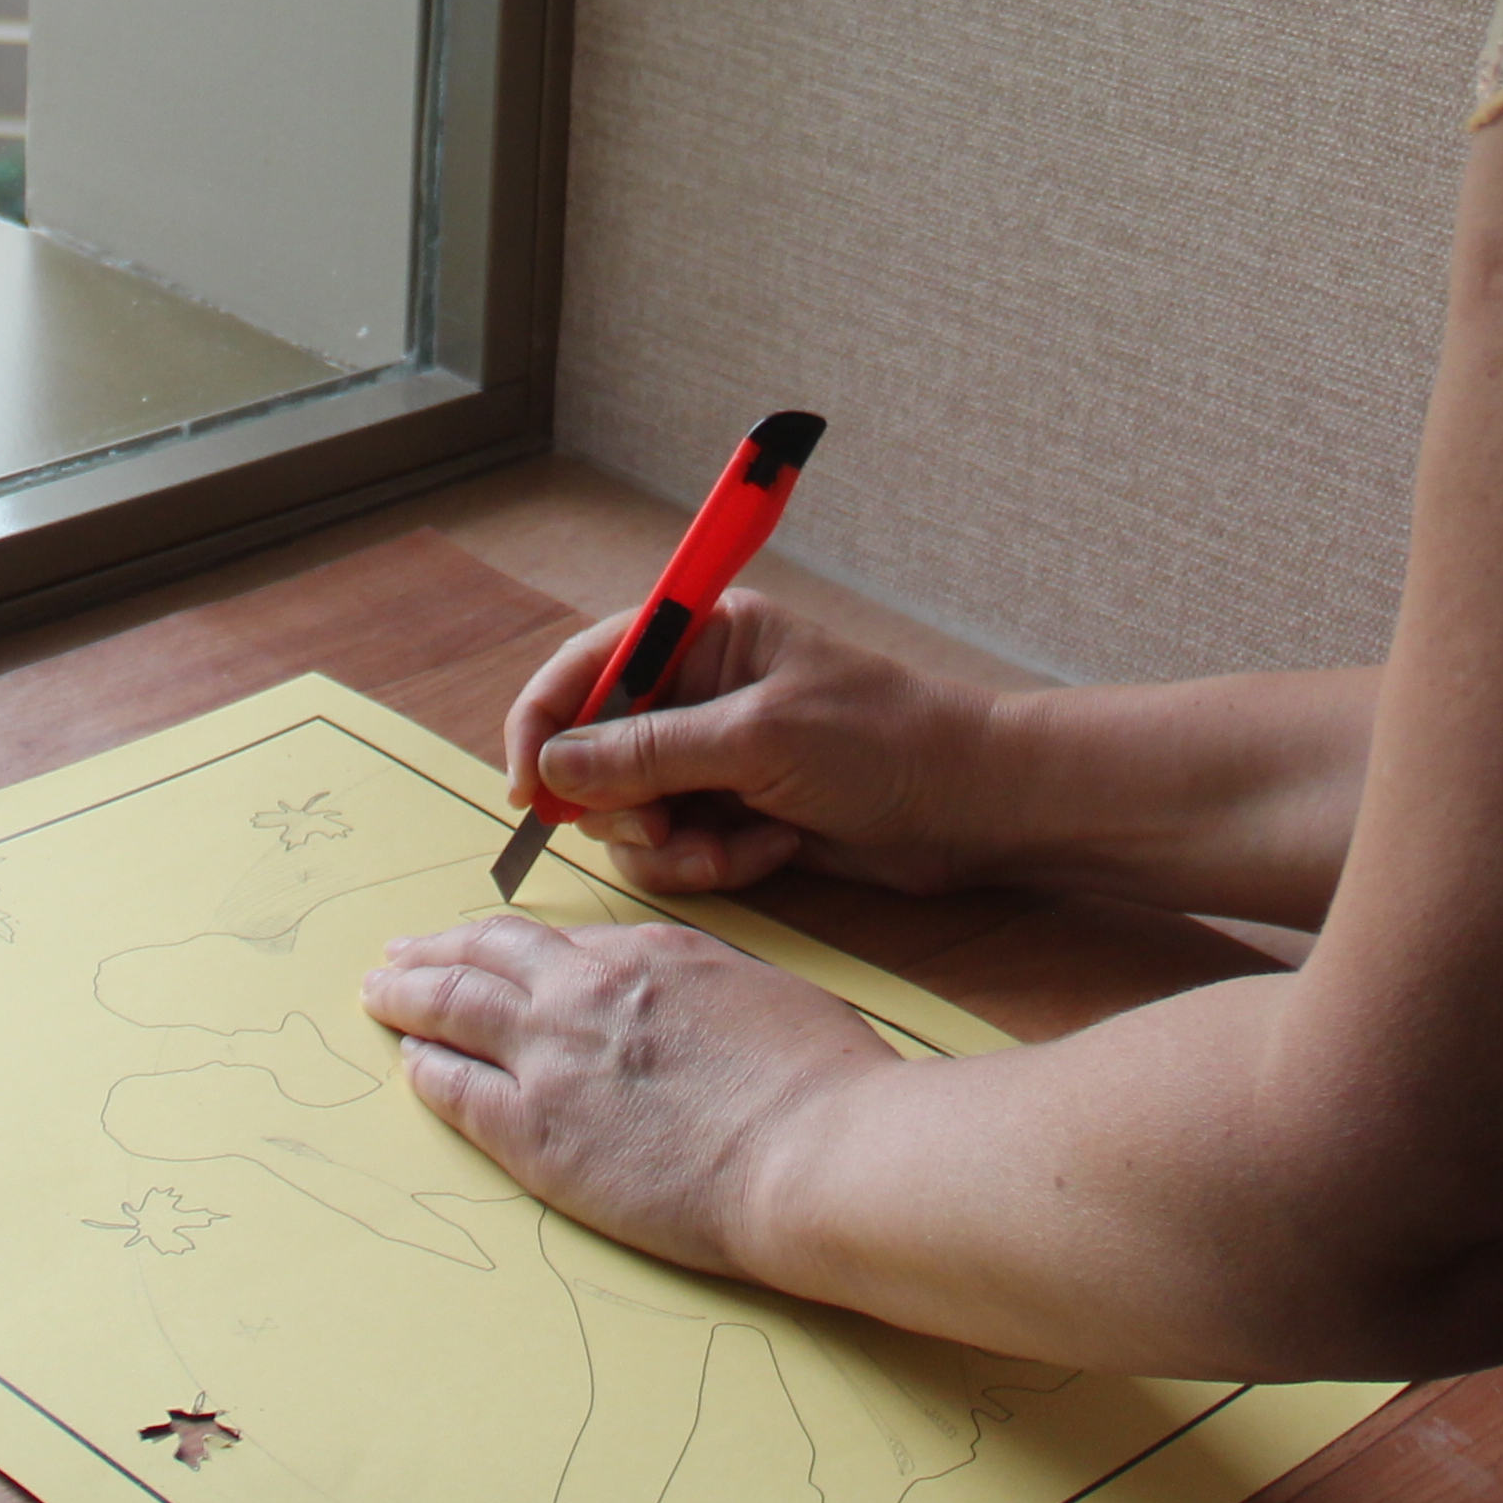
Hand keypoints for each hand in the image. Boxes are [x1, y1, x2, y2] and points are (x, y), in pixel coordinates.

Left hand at [360, 914, 897, 1274]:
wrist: (815, 1151)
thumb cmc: (822, 1082)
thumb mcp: (763, 997)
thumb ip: (706, 991)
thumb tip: (690, 1006)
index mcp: (647, 954)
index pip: (559, 942)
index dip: (513, 944)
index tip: (490, 946)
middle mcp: (585, 991)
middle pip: (487, 955)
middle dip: (437, 951)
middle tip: (399, 952)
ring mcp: (552, 1058)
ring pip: (453, 1007)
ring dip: (408, 994)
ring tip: (378, 991)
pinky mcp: (536, 1133)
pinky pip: (456, 1089)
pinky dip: (426, 1069)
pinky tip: (409, 1063)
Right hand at [500, 589, 1005, 896]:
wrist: (971, 808)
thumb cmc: (882, 743)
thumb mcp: (760, 739)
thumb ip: (651, 752)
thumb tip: (554, 768)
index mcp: (703, 638)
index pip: (589, 666)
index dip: (544, 724)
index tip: (531, 790)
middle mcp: (697, 694)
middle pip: (595, 753)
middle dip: (622, 803)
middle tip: (663, 827)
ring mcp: (713, 760)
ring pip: (631, 814)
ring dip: (674, 844)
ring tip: (735, 849)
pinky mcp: (733, 816)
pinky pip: (677, 850)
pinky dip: (713, 864)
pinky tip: (773, 853)